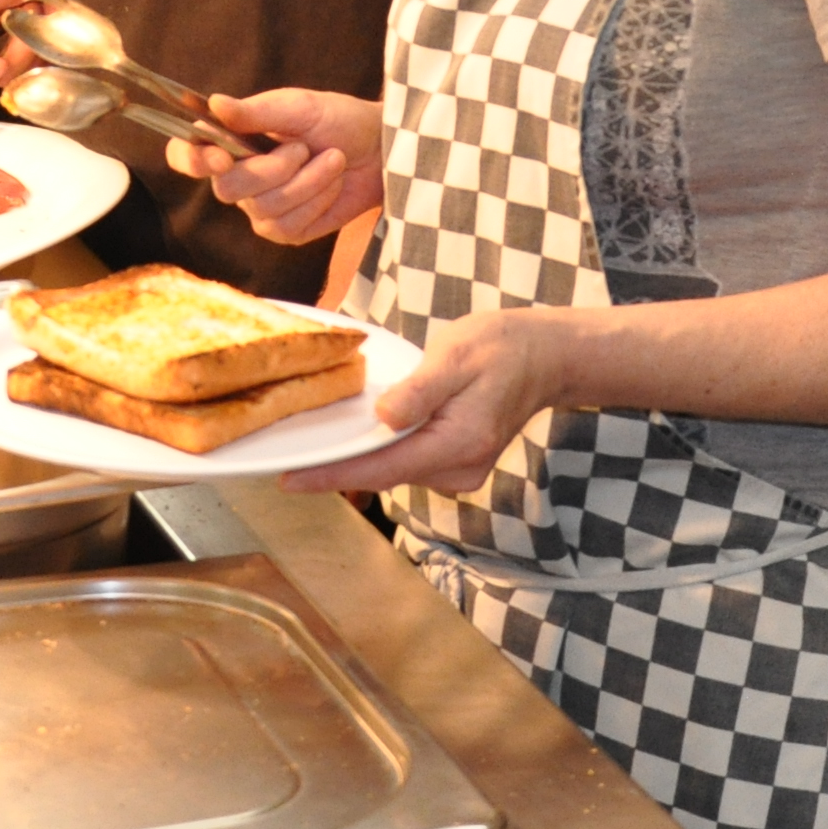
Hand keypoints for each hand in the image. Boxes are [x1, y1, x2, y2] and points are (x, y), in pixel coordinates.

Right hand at [168, 88, 380, 246]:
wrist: (379, 150)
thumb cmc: (338, 120)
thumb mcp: (299, 107)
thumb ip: (255, 110)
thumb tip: (213, 103)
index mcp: (231, 140)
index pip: (185, 155)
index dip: (192, 159)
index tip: (220, 157)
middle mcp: (237, 177)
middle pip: (227, 188)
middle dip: (273, 169)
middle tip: (304, 148)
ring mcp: (260, 208)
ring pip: (263, 208)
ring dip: (307, 182)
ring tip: (332, 160)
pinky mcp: (286, 231)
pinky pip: (287, 227)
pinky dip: (317, 202)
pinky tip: (333, 185)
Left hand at [285, 303, 562, 496]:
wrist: (542, 356)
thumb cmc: (500, 348)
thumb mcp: (457, 356)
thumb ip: (420, 391)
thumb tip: (384, 416)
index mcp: (458, 443)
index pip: (382, 467)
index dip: (333, 475)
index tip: (290, 480)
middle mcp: (458, 469)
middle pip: (383, 473)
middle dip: (337, 467)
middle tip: (284, 460)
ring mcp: (458, 472)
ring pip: (393, 469)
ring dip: (357, 459)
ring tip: (313, 447)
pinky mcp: (453, 464)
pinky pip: (406, 462)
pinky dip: (380, 452)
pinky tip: (356, 437)